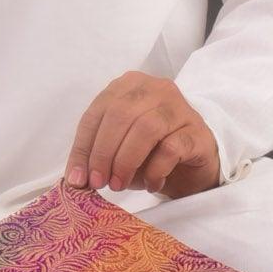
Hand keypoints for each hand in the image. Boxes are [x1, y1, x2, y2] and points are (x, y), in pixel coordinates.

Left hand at [65, 72, 221, 197]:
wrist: (191, 167)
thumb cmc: (149, 155)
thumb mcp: (116, 153)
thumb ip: (96, 157)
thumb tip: (75, 179)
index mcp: (127, 86)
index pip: (96, 113)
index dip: (83, 147)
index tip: (77, 179)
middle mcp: (155, 89)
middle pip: (120, 116)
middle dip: (103, 154)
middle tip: (99, 183)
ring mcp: (179, 107)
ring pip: (145, 128)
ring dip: (126, 161)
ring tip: (119, 185)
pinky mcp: (196, 131)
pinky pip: (171, 148)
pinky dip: (155, 170)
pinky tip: (151, 184)